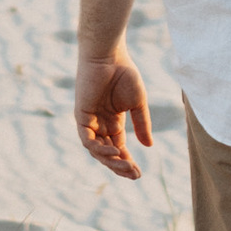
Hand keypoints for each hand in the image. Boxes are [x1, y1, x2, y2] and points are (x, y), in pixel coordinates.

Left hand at [76, 47, 153, 179]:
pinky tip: (115, 152)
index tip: (138, 174)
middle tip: (134, 175)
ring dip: (111, 161)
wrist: (109, 56)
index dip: (126, 162)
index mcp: (113, 121)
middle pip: (107, 153)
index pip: (118, 148)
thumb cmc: (124, 74)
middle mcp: (99, 124)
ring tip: (126, 166)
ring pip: (96, 150)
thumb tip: (149, 146)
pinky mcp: (81, 116)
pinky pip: (88, 140)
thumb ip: (142, 124)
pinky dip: (99, 149)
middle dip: (120, 166)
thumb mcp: (137, 104)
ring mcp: (89, 121)